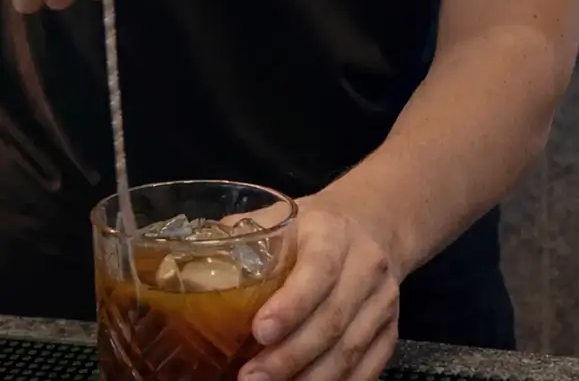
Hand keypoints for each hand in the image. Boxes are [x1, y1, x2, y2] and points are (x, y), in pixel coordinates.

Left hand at [241, 194, 399, 380]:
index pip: (318, 271)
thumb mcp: (282, 216)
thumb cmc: (313, 226)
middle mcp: (365, 265)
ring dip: (309, 379)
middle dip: (289, 357)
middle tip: (250, 379)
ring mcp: (382, 300)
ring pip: (350, 350)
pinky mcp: (391, 329)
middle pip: (332, 319)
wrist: (372, 224)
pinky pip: (368, 368)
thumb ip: (242, 235)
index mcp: (332, 233)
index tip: (259, 331)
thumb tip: (185, 262)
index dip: (291, 305)